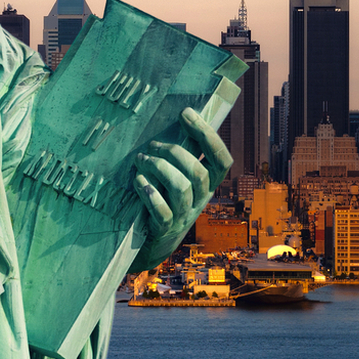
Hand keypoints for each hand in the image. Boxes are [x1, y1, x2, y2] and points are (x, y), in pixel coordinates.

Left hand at [129, 108, 233, 271]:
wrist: (151, 244)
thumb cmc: (161, 200)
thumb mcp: (176, 180)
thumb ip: (178, 158)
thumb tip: (172, 119)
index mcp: (205, 185)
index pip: (221, 160)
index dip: (208, 134)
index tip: (186, 113)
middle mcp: (198, 201)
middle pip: (198, 172)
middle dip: (174, 152)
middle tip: (151, 145)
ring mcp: (182, 216)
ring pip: (181, 188)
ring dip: (159, 168)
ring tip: (140, 160)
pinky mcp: (163, 230)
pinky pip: (162, 212)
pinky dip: (149, 194)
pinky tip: (138, 181)